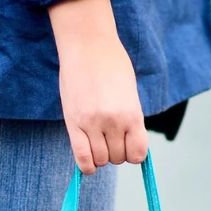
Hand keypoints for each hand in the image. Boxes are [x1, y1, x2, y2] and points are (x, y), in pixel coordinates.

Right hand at [48, 0, 148, 174]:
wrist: (88, 44)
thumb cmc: (112, 65)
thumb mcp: (130, 93)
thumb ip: (130, 120)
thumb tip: (128, 145)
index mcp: (132, 114)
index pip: (138, 154)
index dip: (133, 153)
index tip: (127, 145)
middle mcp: (113, 122)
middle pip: (117, 158)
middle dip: (115, 152)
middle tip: (110, 138)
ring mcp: (92, 123)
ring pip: (100, 160)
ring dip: (101, 156)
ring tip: (97, 140)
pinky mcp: (73, 123)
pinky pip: (82, 158)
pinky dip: (87, 166)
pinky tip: (89, 163)